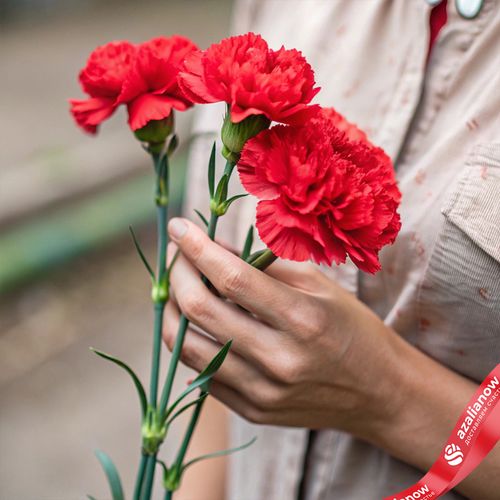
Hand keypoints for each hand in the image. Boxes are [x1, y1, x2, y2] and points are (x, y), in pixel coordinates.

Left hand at [163, 217, 499, 498]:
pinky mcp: (253, 412)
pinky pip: (202, 374)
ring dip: (172, 310)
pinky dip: (191, 342)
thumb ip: (265, 264)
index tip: (178, 228)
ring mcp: (263, 392)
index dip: (197, 248)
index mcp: (304, 319)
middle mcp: (280, 360)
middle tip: (177, 255)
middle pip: (200, 311)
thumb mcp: (319, 285)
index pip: (233, 278)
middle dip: (177, 275)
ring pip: (188, 348)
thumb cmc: (353, 328)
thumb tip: (214, 246)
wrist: (380, 393)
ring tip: (178, 288)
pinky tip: (198, 322)